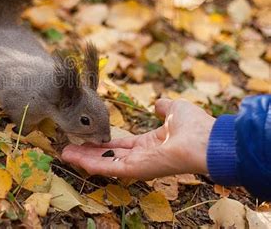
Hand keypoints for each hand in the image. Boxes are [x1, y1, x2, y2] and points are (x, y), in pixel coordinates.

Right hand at [61, 98, 215, 179]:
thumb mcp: (175, 109)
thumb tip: (157, 103)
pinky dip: (92, 164)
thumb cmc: (195, 125)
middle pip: (108, 156)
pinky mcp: (136, 170)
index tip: (88, 138)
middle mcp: (142, 157)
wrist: (207, 140)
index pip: (121, 146)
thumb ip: (163, 107)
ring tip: (65, 154)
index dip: (103, 143)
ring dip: (84, 159)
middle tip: (68, 149)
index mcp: (150, 144)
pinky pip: (109, 168)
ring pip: (105, 163)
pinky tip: (76, 159)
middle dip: (87, 153)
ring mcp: (138, 165)